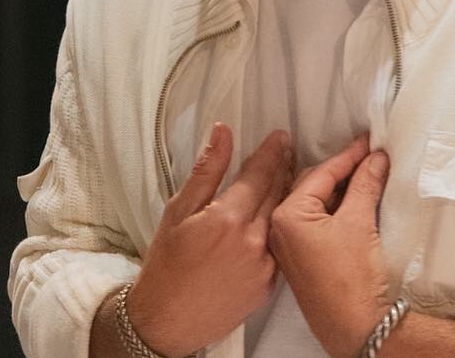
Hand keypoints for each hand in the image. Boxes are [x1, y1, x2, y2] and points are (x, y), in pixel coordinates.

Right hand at [124, 124, 292, 355]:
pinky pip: (281, 245)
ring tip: (287, 176)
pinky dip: (284, 226)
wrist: (167, 321)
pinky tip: (281, 215)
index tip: (280, 136)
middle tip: (288, 149)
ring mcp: (264, 264)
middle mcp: (253, 240)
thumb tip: (222, 133)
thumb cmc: (166, 265)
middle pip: (277, 192)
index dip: (272, 151)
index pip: (259, 173)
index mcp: (228, 218)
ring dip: (287, 194)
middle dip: (284, 167)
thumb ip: (207, 170)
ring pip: (284, 218)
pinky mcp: (268, 284)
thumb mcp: (177, 211)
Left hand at [270, 136, 391, 357]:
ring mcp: (287, 247)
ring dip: (337, 190)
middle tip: (369, 157)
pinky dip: (333, 210)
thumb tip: (375, 159)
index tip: (368, 143)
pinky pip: (314, 223)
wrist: (355, 328)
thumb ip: (365, 183)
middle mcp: (278, 230)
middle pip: (312, 186)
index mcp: (286, 216)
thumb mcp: (360, 221)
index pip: (320, 174)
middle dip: (342, 171)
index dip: (348, 156)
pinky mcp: (299, 260)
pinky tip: (353, 203)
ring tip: (365, 176)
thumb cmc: (351, 280)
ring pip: (313, 204)